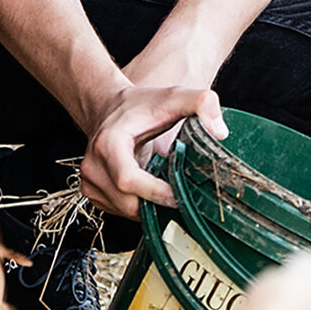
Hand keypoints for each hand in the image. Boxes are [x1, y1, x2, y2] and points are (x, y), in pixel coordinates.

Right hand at [79, 83, 226, 219]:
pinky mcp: (92, 193)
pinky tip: (150, 191)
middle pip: (129, 203)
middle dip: (157, 204)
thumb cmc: (141, 105)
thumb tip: (220, 132)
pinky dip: (138, 207)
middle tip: (181, 196)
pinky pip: (119, 212)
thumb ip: (201, 103)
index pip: (128, 181)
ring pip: (125, 212)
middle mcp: (93, 165)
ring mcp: (89, 181)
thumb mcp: (174, 96)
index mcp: (108, 144)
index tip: (180, 195)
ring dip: (149, 208)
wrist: (109, 107)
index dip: (156, 193)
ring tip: (166, 190)